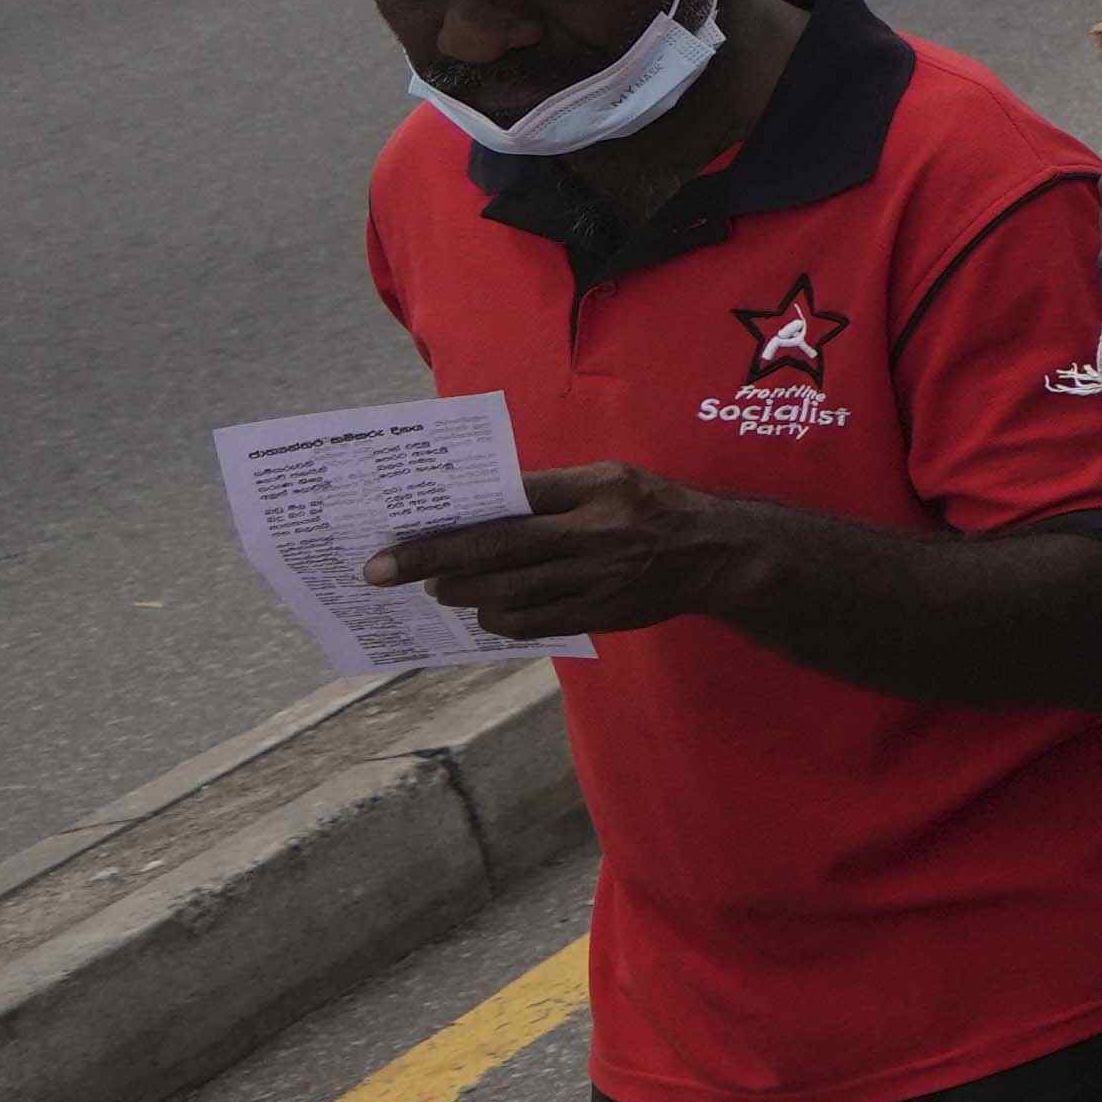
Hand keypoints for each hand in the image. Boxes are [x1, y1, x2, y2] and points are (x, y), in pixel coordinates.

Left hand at [380, 458, 754, 643]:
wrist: (717, 555)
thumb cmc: (656, 506)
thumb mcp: (613, 478)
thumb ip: (555, 490)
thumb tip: (485, 505)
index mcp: (596, 489)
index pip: (512, 497)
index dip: (457, 515)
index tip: (406, 528)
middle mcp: (595, 533)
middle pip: (497, 549)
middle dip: (432, 561)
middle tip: (383, 571)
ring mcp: (597, 578)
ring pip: (509, 592)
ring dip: (462, 592)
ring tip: (437, 588)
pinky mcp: (600, 612)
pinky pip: (535, 623)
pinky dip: (500, 620)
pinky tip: (484, 612)